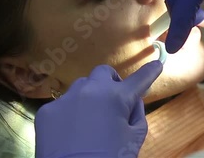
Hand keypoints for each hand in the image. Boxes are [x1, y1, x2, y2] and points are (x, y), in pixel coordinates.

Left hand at [34, 61, 162, 157]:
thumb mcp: (134, 140)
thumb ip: (137, 113)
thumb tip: (134, 99)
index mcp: (116, 97)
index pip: (139, 79)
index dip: (150, 72)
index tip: (156, 65)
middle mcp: (90, 90)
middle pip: (103, 73)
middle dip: (111, 82)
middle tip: (114, 100)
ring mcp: (66, 99)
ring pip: (81, 87)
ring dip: (89, 96)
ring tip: (90, 120)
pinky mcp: (47, 111)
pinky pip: (63, 105)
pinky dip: (70, 114)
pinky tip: (71, 133)